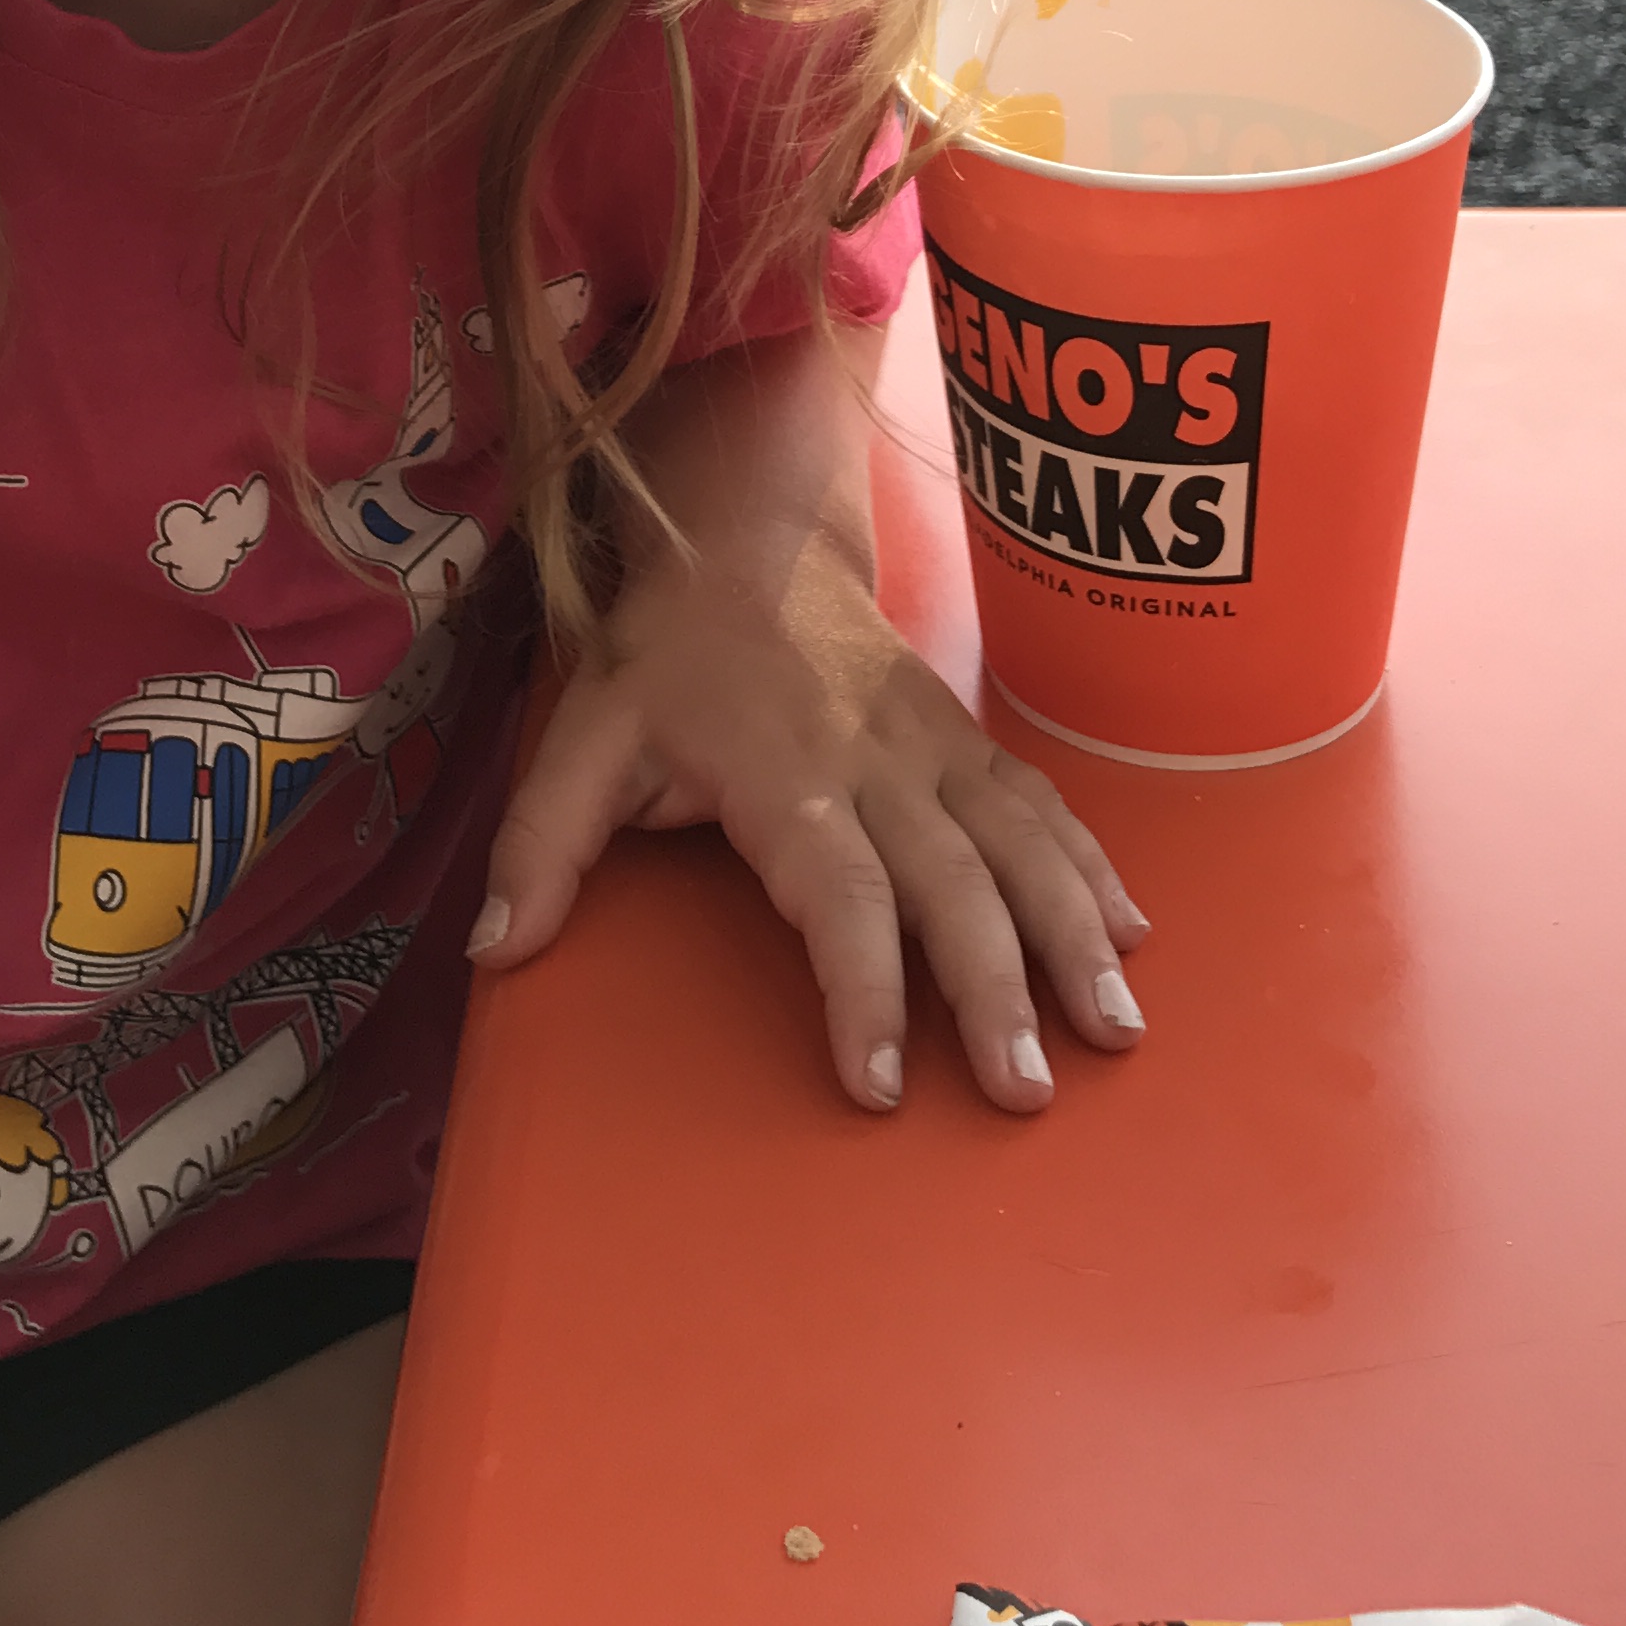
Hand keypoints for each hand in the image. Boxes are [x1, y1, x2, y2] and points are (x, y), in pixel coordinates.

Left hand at [471, 529, 1150, 1119]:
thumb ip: (541, 843)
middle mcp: (876, 761)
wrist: (746, 533)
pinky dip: (1093, 866)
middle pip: (951, 882)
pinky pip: (1043, 805)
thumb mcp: (582, 735)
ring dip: (1072, 935)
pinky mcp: (967, 736)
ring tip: (1115, 1029)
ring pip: (1020, 843)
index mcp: (783, 774)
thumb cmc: (662, 658)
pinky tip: (1134, 933)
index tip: (880, 1083)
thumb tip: (492, 950)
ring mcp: (934, 746)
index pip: (837, 892)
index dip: (860, 987)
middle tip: (1025, 1092)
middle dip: (994, 987)